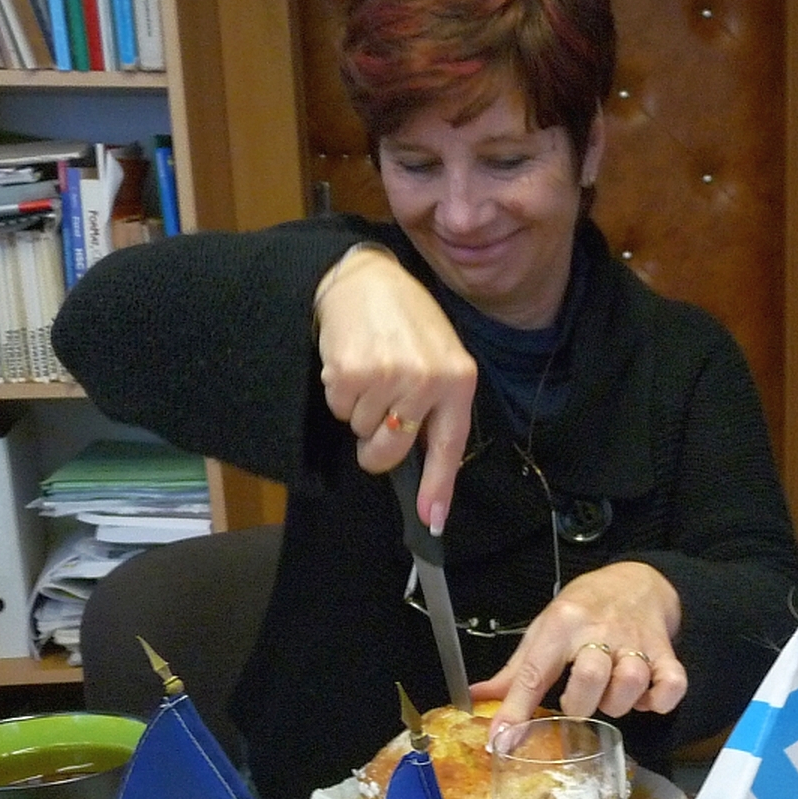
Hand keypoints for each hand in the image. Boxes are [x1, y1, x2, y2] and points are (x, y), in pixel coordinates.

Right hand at [315, 245, 476, 530]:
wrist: (367, 278)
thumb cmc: (408, 323)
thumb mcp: (441, 359)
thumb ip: (438, 409)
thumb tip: (423, 469)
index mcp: (459, 380)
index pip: (449, 446)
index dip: (439, 487)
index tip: (432, 521)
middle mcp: (428, 380)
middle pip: (391, 451)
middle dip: (377, 446)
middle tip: (379, 415)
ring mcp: (389, 376)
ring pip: (361, 430)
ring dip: (359, 409)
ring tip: (371, 369)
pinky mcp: (351, 371)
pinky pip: (339, 408)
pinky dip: (339, 392)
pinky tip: (352, 362)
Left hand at [471, 561, 687, 730]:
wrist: (637, 582)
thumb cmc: (583, 610)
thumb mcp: (544, 630)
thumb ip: (515, 671)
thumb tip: (475, 698)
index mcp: (561, 625)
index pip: (534, 673)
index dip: (516, 711)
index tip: (503, 741)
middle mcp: (600, 632)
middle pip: (590, 677)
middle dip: (580, 704)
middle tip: (579, 701)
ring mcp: (636, 643)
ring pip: (631, 684)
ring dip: (618, 703)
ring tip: (611, 696)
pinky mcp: (666, 653)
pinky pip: (672, 686)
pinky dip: (660, 701)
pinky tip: (645, 698)